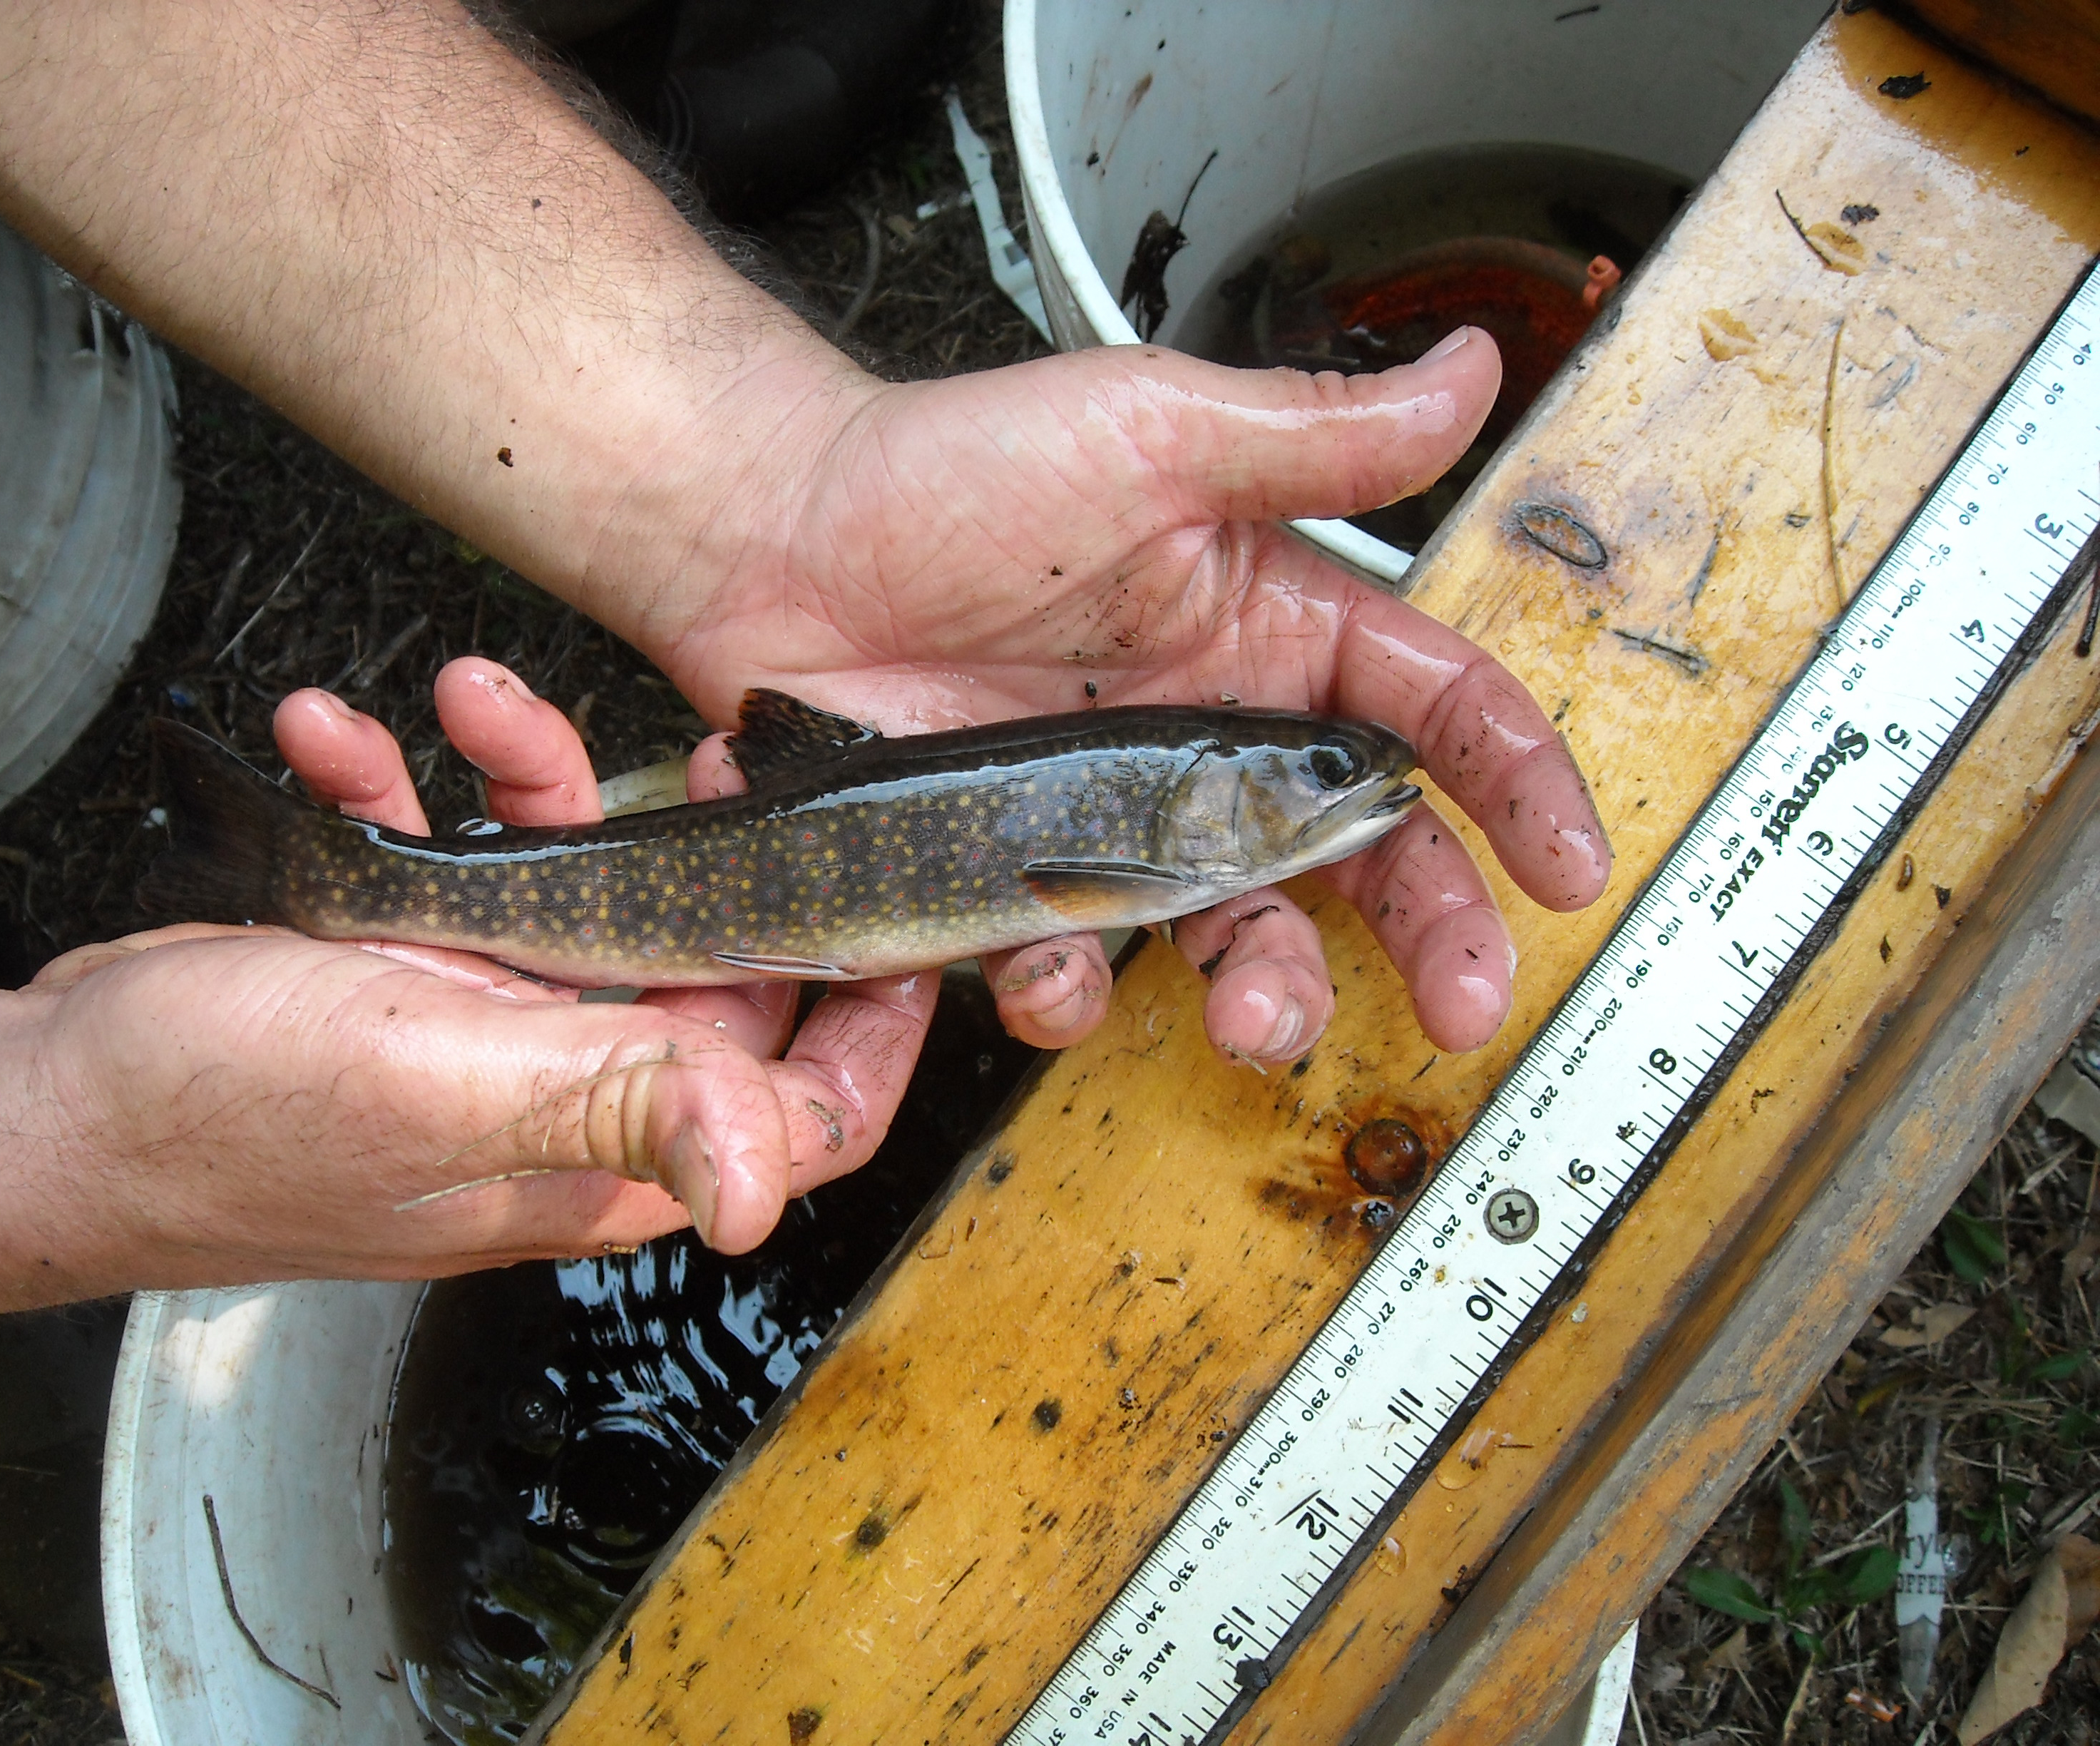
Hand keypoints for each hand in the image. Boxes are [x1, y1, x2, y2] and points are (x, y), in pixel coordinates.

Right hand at [238, 658, 933, 1236]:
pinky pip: (455, 862)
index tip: (901, 899)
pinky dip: (407, 792)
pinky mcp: (412, 966)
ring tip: (467, 695)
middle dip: (706, 845)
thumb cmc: (221, 1119)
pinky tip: (337, 739)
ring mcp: (491, 1024)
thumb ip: (612, 1105)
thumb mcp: (442, 1088)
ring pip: (577, 885)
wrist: (45, 1100)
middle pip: (710, 965)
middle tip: (708, 744)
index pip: (808, 1109)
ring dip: (527, 782)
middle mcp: (568, 1090)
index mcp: (608, 1148)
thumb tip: (764, 1191)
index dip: (876, 1019)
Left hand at [639, 329, 1610, 1059]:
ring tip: (1259, 1019)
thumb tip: (1465, 374)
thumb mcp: (1150, 431)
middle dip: (1432, 933)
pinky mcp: (1020, 878)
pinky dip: (1075, 985)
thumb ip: (1312, 438)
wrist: (774, 540)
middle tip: (1465, 1000)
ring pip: (1235, 935)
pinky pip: (1076, 963)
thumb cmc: (951, 472)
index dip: (1515, 785)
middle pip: (1363, 855)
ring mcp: (1116, 821)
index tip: (1569, 863)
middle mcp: (1210, 741)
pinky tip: (1054, 962)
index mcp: (1268, 629)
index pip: (1431, 712)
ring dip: (1269, 993)